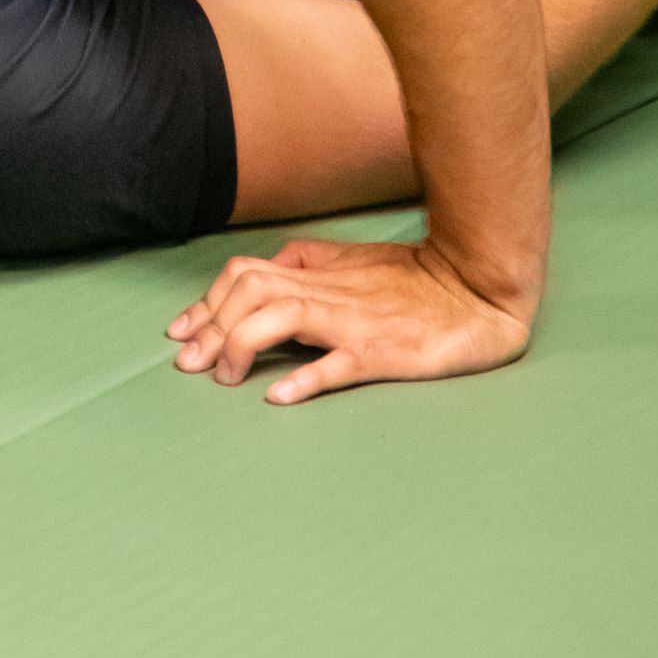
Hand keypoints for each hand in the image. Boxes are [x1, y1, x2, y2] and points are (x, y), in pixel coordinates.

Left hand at [166, 236, 532, 403]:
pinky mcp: (383, 353)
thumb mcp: (353, 260)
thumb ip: (308, 262)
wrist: (476, 289)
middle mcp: (326, 294)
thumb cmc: (414, 278)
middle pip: (248, 293)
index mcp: (316, 274)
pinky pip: (338, 363)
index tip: (180, 332)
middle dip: (209, 327)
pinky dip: (305, 378)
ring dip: (241, 346)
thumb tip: (265, 269)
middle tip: (189, 365)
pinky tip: (279, 396)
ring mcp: (353, 323)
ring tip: (224, 378)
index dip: (205, 302)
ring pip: (281, 318)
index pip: (241, 276)